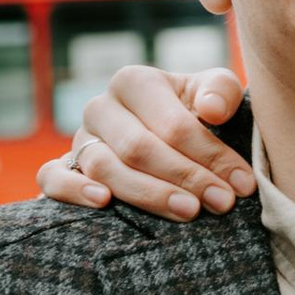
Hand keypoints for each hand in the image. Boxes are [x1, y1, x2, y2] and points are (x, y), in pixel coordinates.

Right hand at [37, 63, 254, 217]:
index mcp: (134, 82)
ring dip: (148, 194)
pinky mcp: (62, 167)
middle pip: (140, 148)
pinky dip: (73, 190)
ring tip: (189, 212)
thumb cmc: (193, 112)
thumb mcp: (212, 94)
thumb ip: (219, 92)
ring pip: (105, 168)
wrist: (163, 135)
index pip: (173, 124)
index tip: (242, 183)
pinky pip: (52, 178)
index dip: (211, 155)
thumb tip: (211, 110)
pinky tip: (103, 203)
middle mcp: (101, 107)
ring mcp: (79, 139)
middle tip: (222, 203)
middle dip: (186, 178)